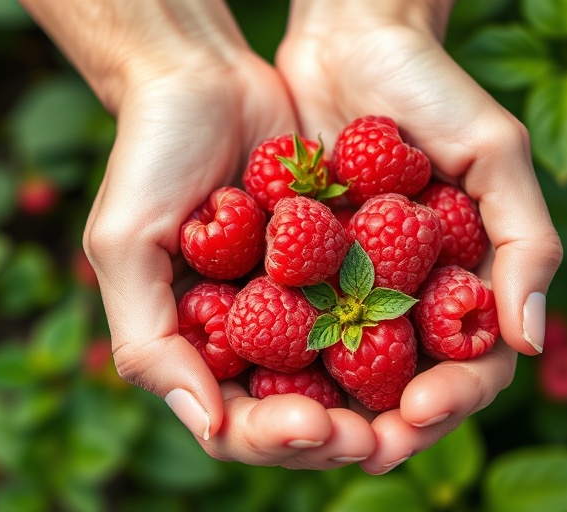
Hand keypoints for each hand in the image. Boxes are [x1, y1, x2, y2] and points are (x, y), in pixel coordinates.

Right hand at [21, 0, 375, 468]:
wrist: (205, 77)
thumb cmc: (150, 156)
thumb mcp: (124, 245)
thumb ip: (147, 338)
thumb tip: (208, 425)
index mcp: (202, 345)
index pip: (238, 421)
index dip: (275, 438)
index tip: (313, 426)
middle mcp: (257, 334)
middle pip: (303, 411)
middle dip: (339, 433)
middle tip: (376, 436)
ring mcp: (305, 299)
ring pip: (349, 373)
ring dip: (384, 399)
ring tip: (418, 405)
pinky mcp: (346, 261)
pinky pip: (381, 306)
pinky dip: (405, 329)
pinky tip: (441, 337)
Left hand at [277, 0, 562, 473]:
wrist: (347, 39)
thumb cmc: (431, 88)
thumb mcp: (494, 153)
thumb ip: (527, 242)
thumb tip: (533, 341)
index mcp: (464, 280)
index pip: (471, 366)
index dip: (452, 397)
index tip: (421, 408)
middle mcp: (407, 296)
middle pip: (402, 387)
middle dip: (383, 425)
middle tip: (357, 444)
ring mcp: (350, 288)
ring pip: (341, 374)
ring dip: (326, 412)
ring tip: (305, 429)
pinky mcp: (297, 270)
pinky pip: (287, 328)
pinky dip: (276, 361)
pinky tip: (255, 381)